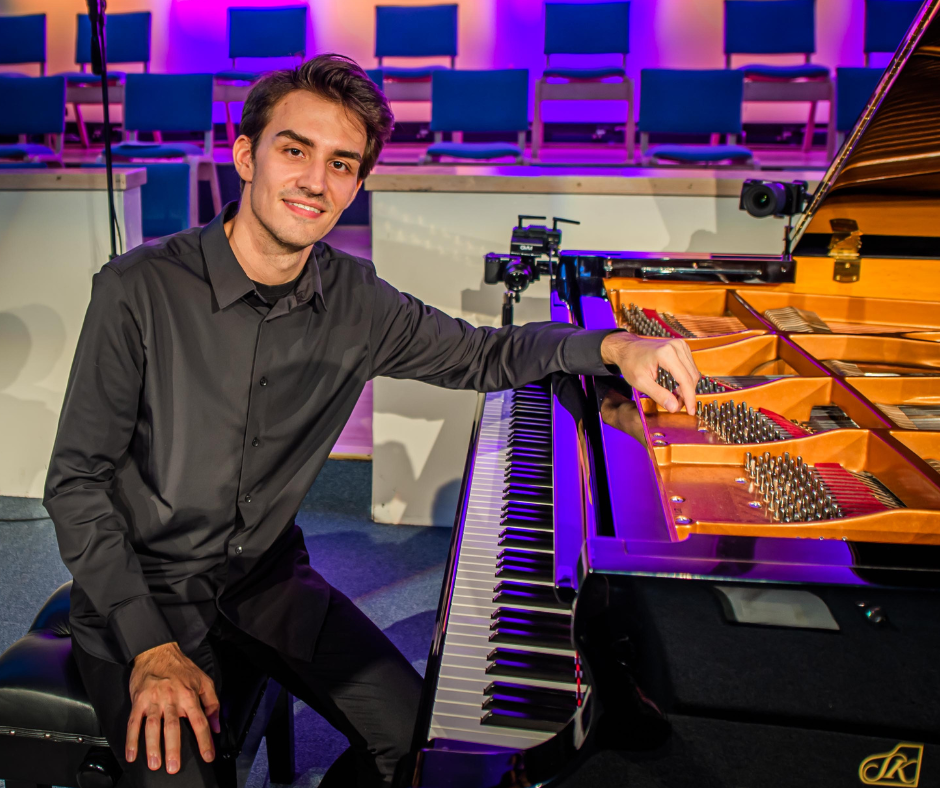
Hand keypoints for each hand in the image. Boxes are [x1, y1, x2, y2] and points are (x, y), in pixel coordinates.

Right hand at [126, 642, 220, 773]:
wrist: (157, 651)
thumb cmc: (182, 668)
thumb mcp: (204, 681)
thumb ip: (212, 703)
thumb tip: (217, 726)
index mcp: (189, 695)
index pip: (200, 721)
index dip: (205, 740)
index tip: (208, 756)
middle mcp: (172, 698)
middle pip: (173, 726)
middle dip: (173, 748)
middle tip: (173, 767)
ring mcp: (153, 700)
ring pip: (152, 726)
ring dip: (152, 746)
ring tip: (154, 763)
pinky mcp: (139, 700)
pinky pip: (134, 722)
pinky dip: (131, 739)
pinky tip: (132, 754)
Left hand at [600, 333, 700, 414]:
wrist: (627, 348)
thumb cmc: (631, 363)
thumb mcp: (640, 382)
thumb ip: (658, 395)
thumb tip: (674, 407)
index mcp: (666, 353)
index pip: (685, 380)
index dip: (689, 398)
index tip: (690, 411)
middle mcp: (676, 346)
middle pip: (691, 376)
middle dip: (687, 394)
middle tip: (678, 405)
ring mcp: (680, 345)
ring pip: (693, 372)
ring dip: (687, 387)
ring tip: (675, 396)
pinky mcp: (681, 347)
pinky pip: (690, 367)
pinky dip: (685, 379)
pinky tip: (676, 386)